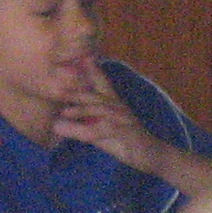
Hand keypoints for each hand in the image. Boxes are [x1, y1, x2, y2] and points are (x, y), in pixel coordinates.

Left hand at [51, 60, 165, 172]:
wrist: (154, 155)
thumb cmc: (126, 142)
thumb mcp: (101, 133)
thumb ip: (82, 126)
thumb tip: (57, 124)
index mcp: (114, 104)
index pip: (102, 84)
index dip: (93, 70)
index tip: (81, 57)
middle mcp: (119, 108)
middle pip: (97, 96)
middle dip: (78, 92)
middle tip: (58, 89)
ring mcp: (125, 120)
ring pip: (101, 111)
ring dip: (83, 110)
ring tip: (64, 113)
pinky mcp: (128, 133)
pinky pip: (108, 130)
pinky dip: (90, 130)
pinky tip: (79, 134)